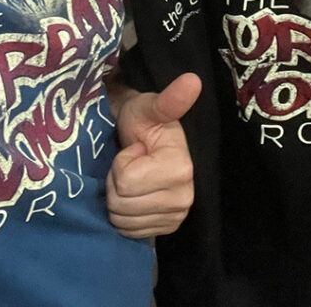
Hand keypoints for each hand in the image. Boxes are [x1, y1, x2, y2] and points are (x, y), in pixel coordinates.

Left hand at [107, 72, 200, 237]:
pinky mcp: (166, 229)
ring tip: (132, 176)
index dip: (122, 162)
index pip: (125, 181)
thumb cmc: (145, 119)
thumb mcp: (151, 107)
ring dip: (118, 197)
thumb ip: (169, 99)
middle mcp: (184, 198)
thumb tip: (193, 79)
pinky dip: (124, 215)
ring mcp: (176, 216)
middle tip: (131, 162)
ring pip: (121, 219)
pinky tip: (135, 194)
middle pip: (121, 204)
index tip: (136, 148)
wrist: (149, 139)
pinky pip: (128, 231)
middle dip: (117, 181)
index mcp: (182, 169)